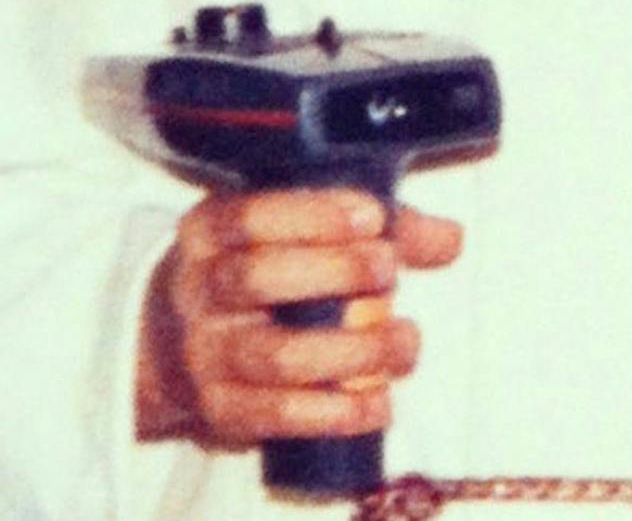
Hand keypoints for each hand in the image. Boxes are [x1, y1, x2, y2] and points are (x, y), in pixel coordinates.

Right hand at [136, 187, 462, 446]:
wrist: (180, 342)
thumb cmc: (264, 270)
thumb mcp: (302, 232)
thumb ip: (380, 229)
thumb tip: (451, 239)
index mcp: (210, 230)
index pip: (248, 215)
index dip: (311, 215)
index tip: (373, 217)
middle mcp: (198, 289)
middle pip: (256, 279)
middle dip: (333, 273)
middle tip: (389, 272)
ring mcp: (204, 354)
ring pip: (274, 355)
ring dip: (351, 351)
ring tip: (405, 341)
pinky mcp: (221, 410)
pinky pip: (277, 416)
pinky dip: (335, 412)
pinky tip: (380, 401)